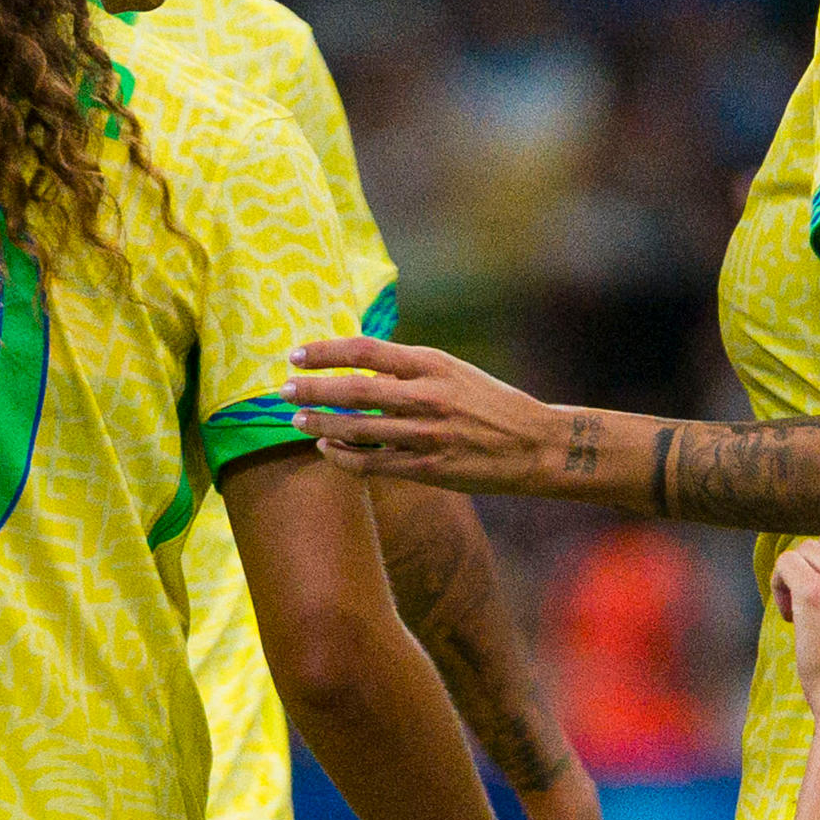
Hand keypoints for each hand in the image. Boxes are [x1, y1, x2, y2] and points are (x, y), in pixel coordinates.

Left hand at [292, 337, 573, 501]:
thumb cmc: (493, 405)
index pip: (365, 350)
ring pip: (357, 430)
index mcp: (433, 364)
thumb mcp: (455, 373)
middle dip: (311, 390)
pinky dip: (344, 457)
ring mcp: (427, 434)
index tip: (296, 355)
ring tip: (297, 420)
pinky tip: (327, 450)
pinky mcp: (428, 469)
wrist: (537, 445)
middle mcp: (427, 396)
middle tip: (282, 390)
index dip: (324, 352)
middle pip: (353, 390)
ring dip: (320, 425)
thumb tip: (362, 371)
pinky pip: (373, 464)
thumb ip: (410, 370)